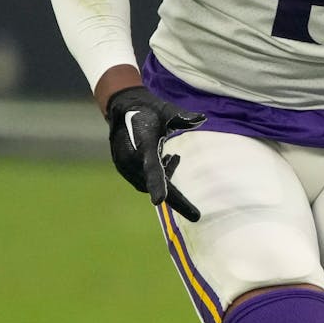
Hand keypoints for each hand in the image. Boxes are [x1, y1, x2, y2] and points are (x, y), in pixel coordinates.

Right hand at [104, 86, 205, 219]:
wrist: (121, 108)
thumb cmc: (148, 108)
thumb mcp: (166, 109)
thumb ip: (181, 116)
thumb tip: (202, 118)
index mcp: (142, 144)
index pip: (150, 167)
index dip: (156, 184)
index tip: (160, 201)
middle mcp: (130, 158)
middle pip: (153, 184)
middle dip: (175, 199)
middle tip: (195, 214)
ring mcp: (124, 165)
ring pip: (147, 183)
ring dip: (165, 180)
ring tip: (175, 158)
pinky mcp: (123, 167)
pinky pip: (142, 179)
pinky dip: (156, 176)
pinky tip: (167, 160)